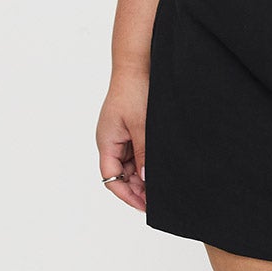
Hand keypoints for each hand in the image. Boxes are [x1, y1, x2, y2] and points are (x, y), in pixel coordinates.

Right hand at [96, 68, 148, 211]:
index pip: (112, 179)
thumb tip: (145, 179)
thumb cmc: (134, 90)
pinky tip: (162, 167)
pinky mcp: (132, 129)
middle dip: (139, 188)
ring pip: (131, 165)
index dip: (127, 195)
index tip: (145, 206)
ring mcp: (121, 135)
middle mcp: (111, 141)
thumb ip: (143, 154)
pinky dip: (148, 162)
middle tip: (160, 199)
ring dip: (145, 176)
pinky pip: (138, 152)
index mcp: (106, 142)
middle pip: (122, 175)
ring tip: (164, 186)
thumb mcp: (141, 125)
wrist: (137, 64)